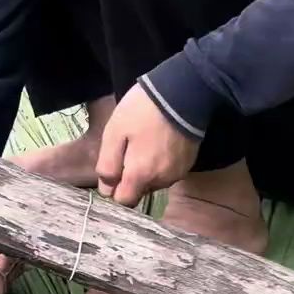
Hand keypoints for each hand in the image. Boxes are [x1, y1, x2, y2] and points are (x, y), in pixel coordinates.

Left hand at [95, 85, 200, 206]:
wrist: (182, 93)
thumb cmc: (142, 110)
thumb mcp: (114, 132)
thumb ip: (108, 164)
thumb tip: (106, 189)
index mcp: (141, 174)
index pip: (124, 200)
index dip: (114, 188)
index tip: (113, 170)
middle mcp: (161, 180)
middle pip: (139, 191)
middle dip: (130, 178)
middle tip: (128, 149)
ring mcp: (177, 173)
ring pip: (154, 182)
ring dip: (146, 171)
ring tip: (145, 144)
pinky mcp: (187, 164)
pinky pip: (167, 173)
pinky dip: (161, 164)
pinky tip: (159, 144)